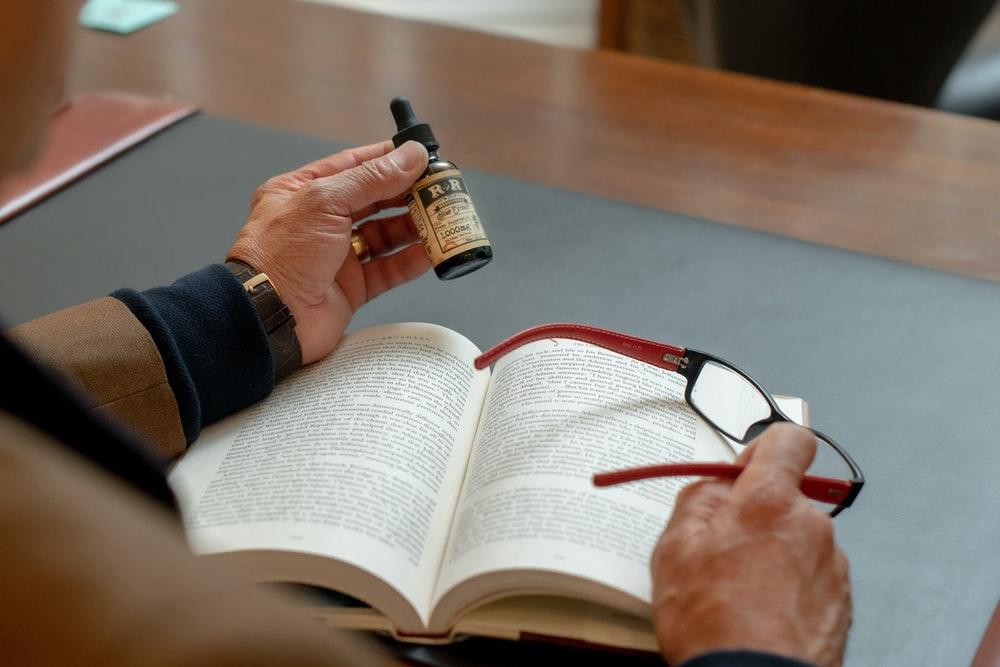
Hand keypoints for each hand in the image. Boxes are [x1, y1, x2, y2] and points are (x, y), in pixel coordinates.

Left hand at [228, 140, 430, 364]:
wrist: (269, 318)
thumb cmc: (281, 254)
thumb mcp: (325, 201)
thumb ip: (372, 178)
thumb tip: (411, 156)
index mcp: (303, 191)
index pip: (353, 166)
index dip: (389, 160)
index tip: (422, 156)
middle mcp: (320, 222)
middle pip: (374, 201)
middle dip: (408, 194)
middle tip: (441, 189)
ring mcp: (336, 256)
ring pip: (384, 236)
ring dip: (414, 228)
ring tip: (443, 220)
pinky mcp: (350, 288)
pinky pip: (387, 269)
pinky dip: (409, 261)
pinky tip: (430, 252)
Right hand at [651, 423, 850, 666]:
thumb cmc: (713, 623)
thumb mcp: (675, 547)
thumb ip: (698, 498)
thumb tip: (716, 484)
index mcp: (771, 501)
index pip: (791, 440)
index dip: (765, 449)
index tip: (744, 472)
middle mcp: (811, 526)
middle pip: (786, 497)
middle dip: (756, 515)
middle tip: (721, 549)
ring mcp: (831, 565)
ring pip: (798, 539)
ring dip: (774, 553)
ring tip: (739, 592)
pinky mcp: (842, 603)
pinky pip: (812, 576)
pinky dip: (790, 587)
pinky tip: (761, 612)